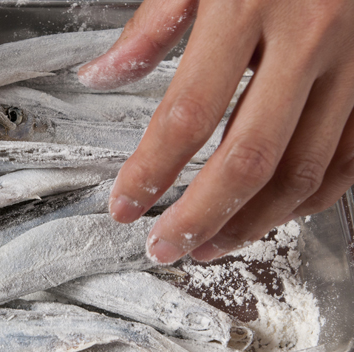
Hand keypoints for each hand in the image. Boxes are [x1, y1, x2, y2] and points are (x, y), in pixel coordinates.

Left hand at [78, 0, 353, 262]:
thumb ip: (151, 24)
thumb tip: (102, 75)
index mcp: (248, 4)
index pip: (186, 114)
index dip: (151, 171)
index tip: (124, 205)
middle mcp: (309, 39)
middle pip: (248, 157)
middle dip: (200, 215)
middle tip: (165, 247)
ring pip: (302, 171)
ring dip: (251, 221)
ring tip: (209, 245)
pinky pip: (346, 159)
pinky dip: (306, 198)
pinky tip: (269, 214)